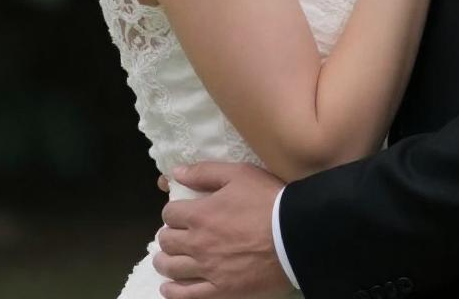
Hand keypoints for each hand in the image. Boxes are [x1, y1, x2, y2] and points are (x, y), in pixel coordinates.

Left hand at [153, 162, 291, 298]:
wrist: (293, 234)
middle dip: (167, 235)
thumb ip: (205, 173)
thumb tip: (176, 173)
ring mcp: (207, 269)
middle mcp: (197, 243)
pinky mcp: (220, 291)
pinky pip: (186, 296)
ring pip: (172, 268)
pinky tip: (169, 287)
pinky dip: (173, 291)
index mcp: (200, 214)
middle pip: (167, 241)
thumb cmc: (267, 200)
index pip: (170, 214)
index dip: (173, 211)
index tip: (180, 212)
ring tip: (167, 259)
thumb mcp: (239, 174)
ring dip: (164, 261)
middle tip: (174, 234)